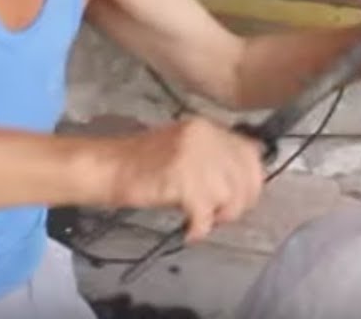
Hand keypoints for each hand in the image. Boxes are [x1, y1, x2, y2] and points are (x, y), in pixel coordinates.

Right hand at [111, 117, 264, 241]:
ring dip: (219, 216)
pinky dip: (200, 229)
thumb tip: (244, 183)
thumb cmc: (143, 163)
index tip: (241, 198)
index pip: (251, 153)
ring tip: (201, 221)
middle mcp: (206, 137)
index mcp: (208, 128)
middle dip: (240, 203)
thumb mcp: (185, 148)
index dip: (252, 181)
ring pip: (230, 197)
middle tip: (220, 216)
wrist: (108, 167)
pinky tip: (190, 232)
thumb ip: (215, 158)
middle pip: (247, 177)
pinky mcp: (181, 179)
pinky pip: (205, 214)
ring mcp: (194, 157)